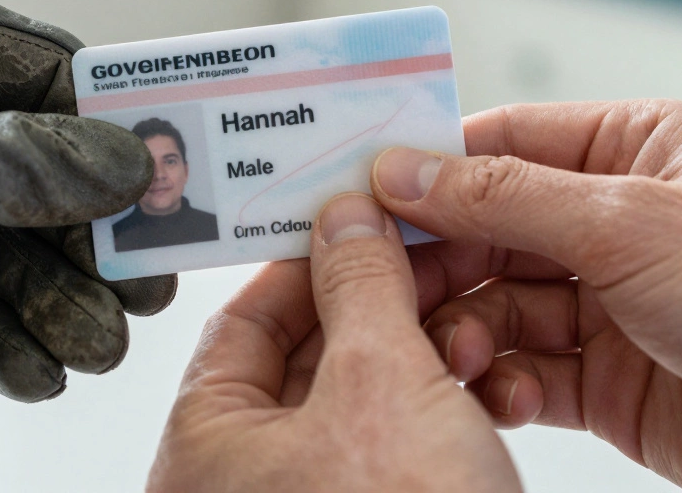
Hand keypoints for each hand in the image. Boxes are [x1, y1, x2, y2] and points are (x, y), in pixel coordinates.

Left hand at [0, 0, 175, 457]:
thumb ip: (22, 164)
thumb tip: (130, 164)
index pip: (41, 73)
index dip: (112, 127)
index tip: (170, 177)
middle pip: (37, 172)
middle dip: (89, 237)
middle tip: (146, 287)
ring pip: (9, 249)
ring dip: (56, 302)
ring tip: (95, 347)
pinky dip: (3, 340)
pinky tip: (34, 371)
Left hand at [148, 193, 519, 492]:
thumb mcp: (382, 386)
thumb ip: (361, 285)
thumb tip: (345, 215)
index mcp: (203, 449)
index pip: (241, 321)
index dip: (303, 259)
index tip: (353, 218)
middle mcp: (240, 484)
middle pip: (299, 357)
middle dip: (370, 304)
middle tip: (422, 253)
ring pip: (352, 400)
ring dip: (411, 353)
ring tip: (464, 327)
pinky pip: (386, 445)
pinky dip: (428, 407)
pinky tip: (478, 383)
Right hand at [371, 100, 681, 492]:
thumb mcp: (631, 224)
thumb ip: (504, 196)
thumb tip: (406, 170)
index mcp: (635, 150)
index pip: (503, 141)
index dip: (429, 165)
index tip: (362, 190)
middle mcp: (615, 220)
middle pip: (484, 227)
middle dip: (438, 261)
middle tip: (384, 286)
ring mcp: (608, 300)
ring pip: (493, 302)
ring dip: (463, 327)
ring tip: (455, 352)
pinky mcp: (604, 376)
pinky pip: (521, 367)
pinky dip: (497, 380)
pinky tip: (499, 391)